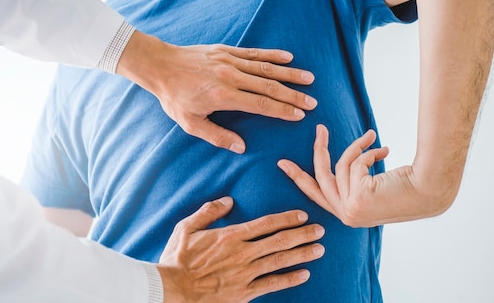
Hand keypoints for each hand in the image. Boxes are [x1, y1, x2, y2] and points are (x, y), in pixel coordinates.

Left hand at [117, 31, 315, 153]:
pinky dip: (272, 55)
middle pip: (269, 87)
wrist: (160, 66)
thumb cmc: (174, 97)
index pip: (261, 104)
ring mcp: (230, 61)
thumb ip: (217, 136)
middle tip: (312, 102)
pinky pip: (254, 53)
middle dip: (293, 95)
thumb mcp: (190, 123)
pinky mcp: (227, 51)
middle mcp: (231, 77)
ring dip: (289, 74)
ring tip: (309, 79)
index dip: (282, 110)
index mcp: (224, 96)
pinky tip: (288, 57)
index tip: (299, 115)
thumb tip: (241, 147)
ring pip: (266, 68)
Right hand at [157, 197, 324, 302]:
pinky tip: (304, 274)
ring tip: (319, 249)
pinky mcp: (244, 292)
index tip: (302, 214)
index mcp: (231, 235)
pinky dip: (290, 279)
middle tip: (320, 229)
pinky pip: (272, 285)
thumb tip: (228, 200)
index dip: (287, 218)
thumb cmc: (178, 258)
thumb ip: (209, 212)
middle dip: (303, 234)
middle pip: (280, 240)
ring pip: (280, 261)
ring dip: (302, 254)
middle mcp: (243, 253)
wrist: (172, 289)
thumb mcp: (186, 228)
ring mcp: (245, 273)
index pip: (266, 224)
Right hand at [278, 124, 440, 227]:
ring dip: (357, 147)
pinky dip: (368, 152)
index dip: (298, 177)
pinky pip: (355, 164)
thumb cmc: (407, 188)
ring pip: (340, 166)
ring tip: (373, 137)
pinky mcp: (358, 198)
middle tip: (319, 129)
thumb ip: (354, 180)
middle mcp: (346, 216)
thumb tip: (342, 162)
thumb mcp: (372, 186)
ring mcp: (351, 210)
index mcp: (348, 215)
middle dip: (318, 150)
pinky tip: (385, 151)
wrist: (429, 192)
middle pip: (320, 176)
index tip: (282, 164)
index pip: (316, 194)